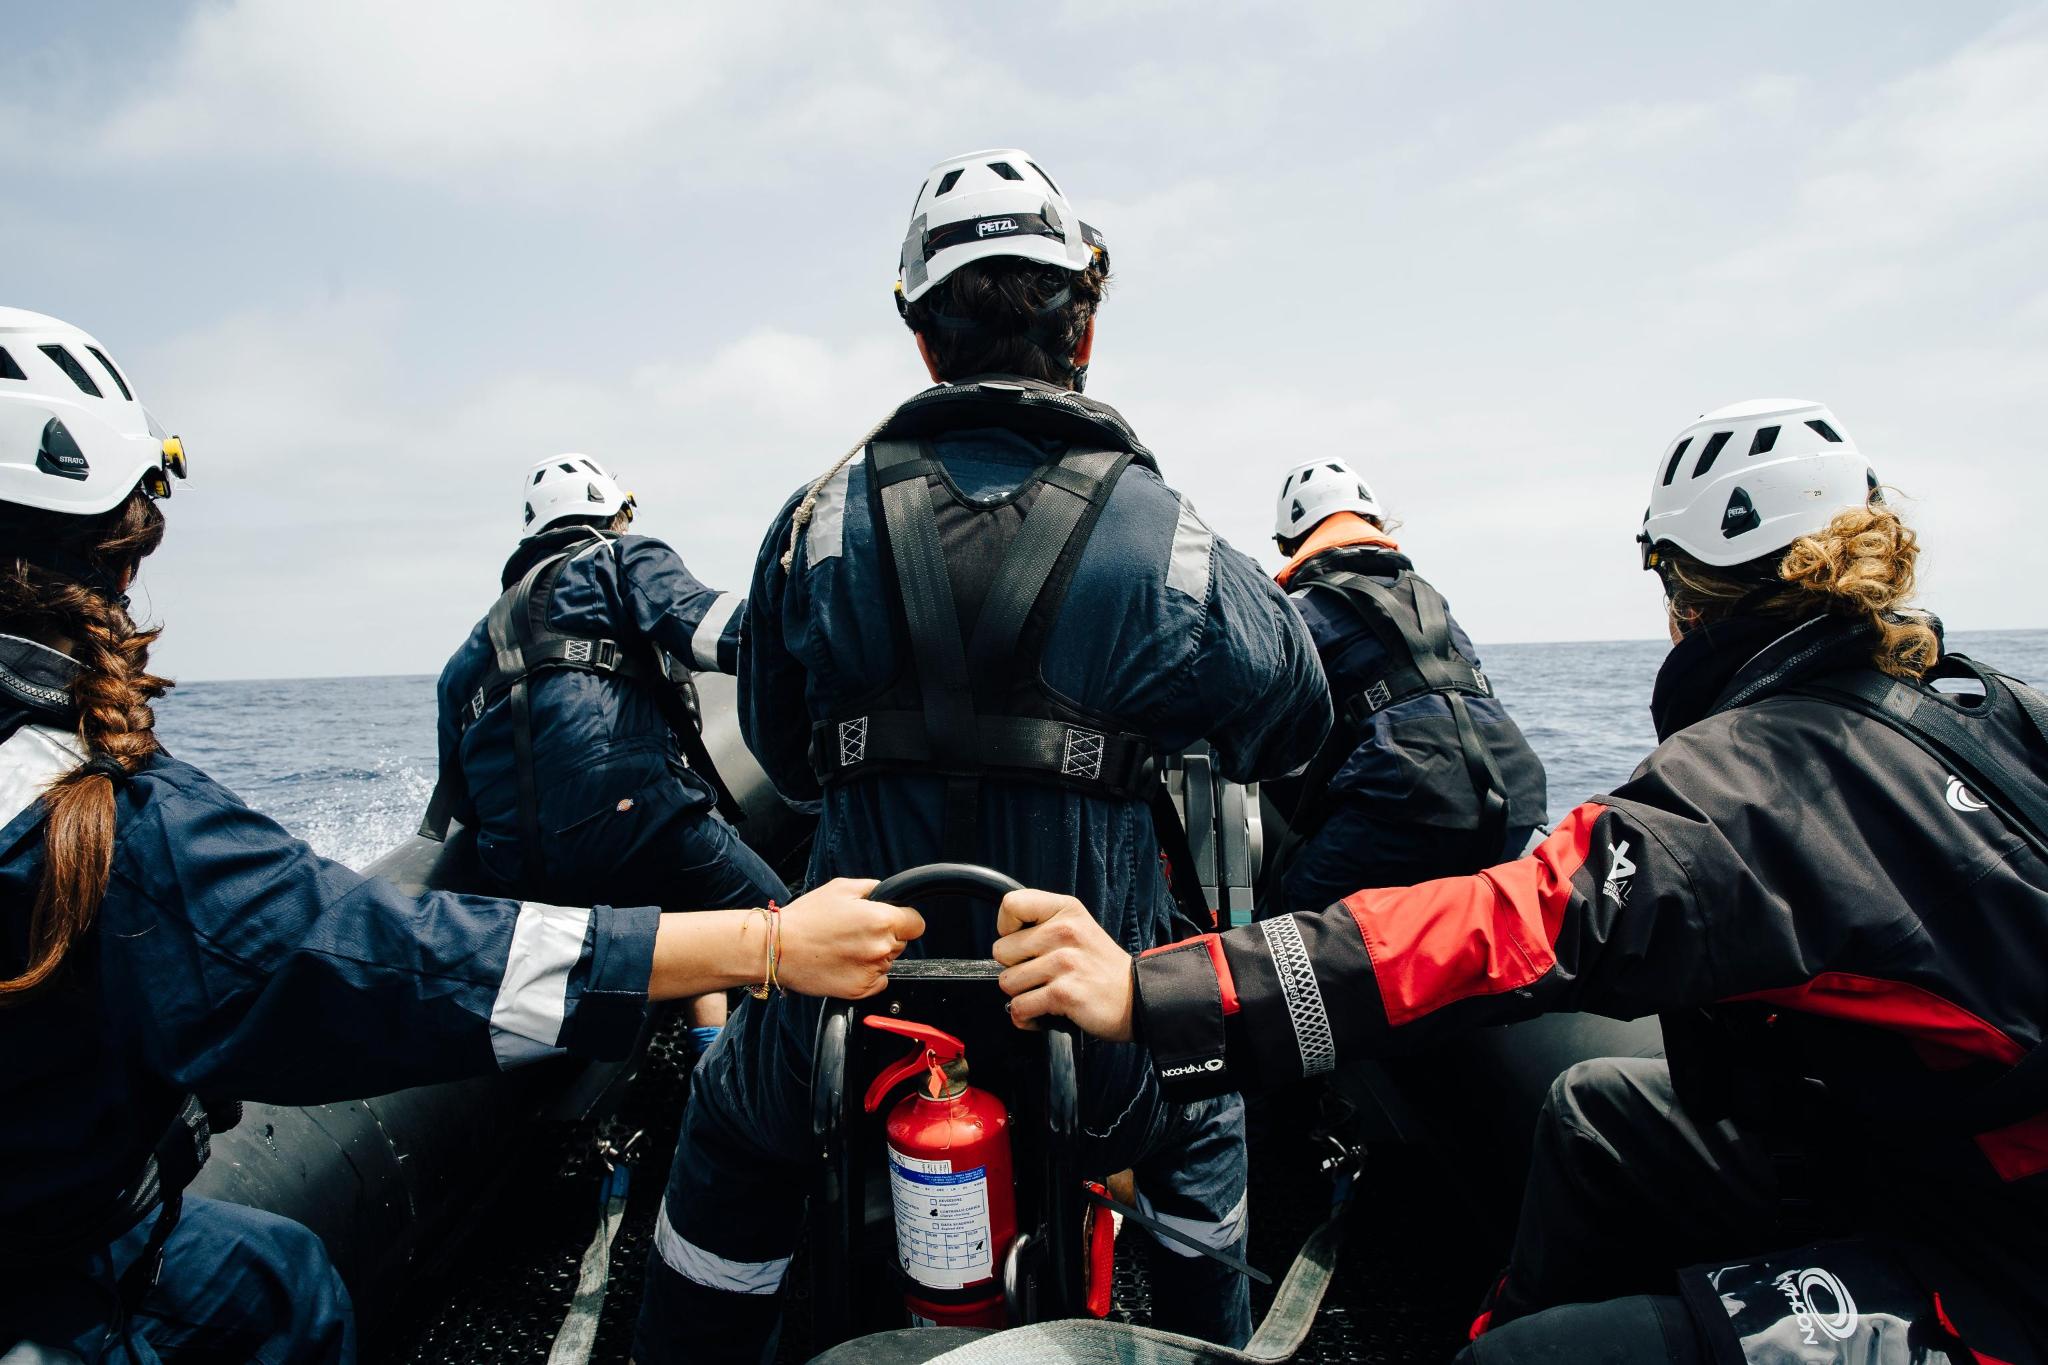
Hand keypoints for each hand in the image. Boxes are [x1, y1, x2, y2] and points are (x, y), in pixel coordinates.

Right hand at [774, 878, 924, 999]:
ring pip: (887, 962)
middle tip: (856, 932)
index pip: (916, 923)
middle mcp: (881, 947)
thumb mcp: (841, 888)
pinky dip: (866, 974)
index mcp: (881, 920)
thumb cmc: (806, 918)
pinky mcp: (860, 990)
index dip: (903, 919)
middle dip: (885, 936)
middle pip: (901, 942)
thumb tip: (888, 894)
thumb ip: (873, 888)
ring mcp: (872, 971)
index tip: (890, 920)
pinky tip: (844, 963)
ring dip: (874, 956)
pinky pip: (877, 981)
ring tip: (844, 947)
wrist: (778, 948)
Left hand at [992, 890, 1135, 1041]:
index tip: (1023, 942)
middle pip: (1001, 950)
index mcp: (1066, 910)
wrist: (1136, 997)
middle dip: (1015, 967)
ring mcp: (1064, 963)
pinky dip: (1026, 1017)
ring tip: (1046, 991)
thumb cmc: (1101, 966)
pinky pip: (1020, 1007)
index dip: (1007, 928)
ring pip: (1007, 982)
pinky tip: (1043, 1012)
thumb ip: (1043, 922)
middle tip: (1042, 973)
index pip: (1011, 905)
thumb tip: (1004, 935)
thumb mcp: (1078, 926)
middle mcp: (1065, 932)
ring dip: (1022, 993)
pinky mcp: (1063, 994)